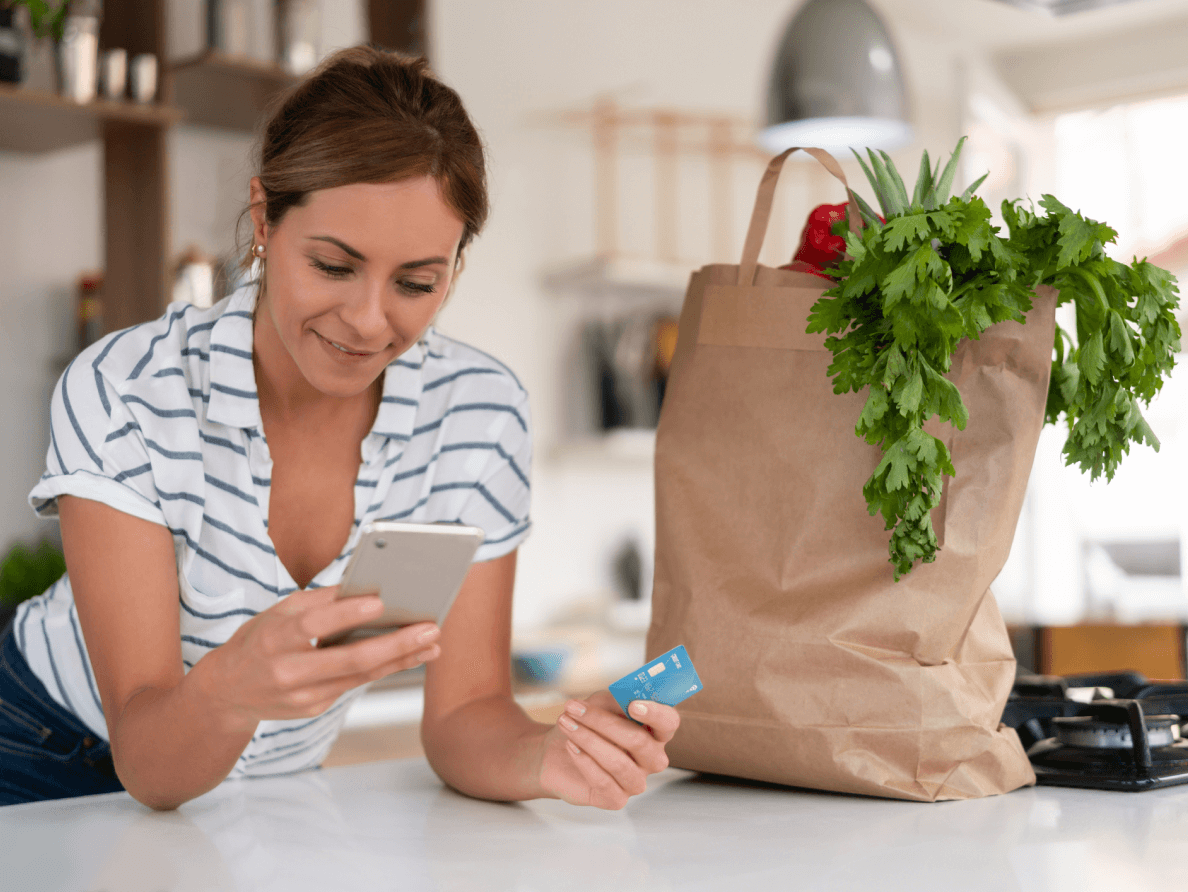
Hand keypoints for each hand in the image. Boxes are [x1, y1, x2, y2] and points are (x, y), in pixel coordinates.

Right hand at [193, 586, 440, 730]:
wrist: (226, 692)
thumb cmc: (260, 640)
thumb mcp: (277, 612)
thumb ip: (318, 602)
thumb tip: (365, 586)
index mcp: (275, 636)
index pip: (314, 624)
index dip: (347, 614)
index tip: (380, 603)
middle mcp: (287, 669)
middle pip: (349, 658)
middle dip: (396, 644)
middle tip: (431, 629)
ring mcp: (301, 695)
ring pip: (360, 676)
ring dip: (401, 659)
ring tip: (432, 644)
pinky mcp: (313, 708)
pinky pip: (354, 684)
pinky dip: (384, 669)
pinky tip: (409, 657)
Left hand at [537, 691, 678, 809]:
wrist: (556, 752)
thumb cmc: (586, 724)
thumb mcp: (600, 703)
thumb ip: (616, 699)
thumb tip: (625, 698)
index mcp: (654, 731)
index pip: (668, 723)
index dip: (655, 714)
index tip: (633, 705)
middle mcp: (651, 759)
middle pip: (640, 743)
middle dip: (604, 723)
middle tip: (575, 709)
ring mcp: (636, 781)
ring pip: (619, 763)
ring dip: (588, 739)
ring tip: (567, 723)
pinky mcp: (616, 799)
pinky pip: (604, 782)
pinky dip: (584, 760)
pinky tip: (571, 746)